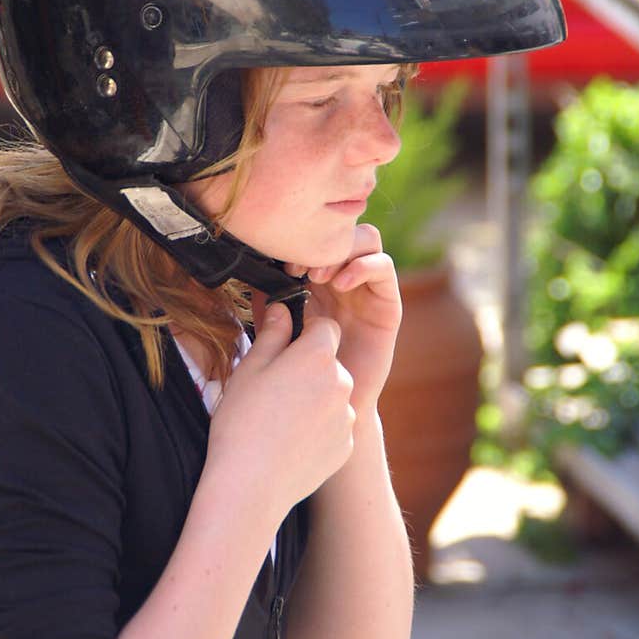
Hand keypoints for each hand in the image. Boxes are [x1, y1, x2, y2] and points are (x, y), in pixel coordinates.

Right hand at [204, 304, 355, 515]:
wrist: (251, 486)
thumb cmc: (242, 422)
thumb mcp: (249, 370)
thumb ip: (271, 334)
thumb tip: (283, 309)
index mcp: (318, 356)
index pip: (326, 327)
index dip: (305, 333)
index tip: (284, 349)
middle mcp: (342, 382)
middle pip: (330, 362)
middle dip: (310, 368)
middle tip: (276, 390)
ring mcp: (347, 416)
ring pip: (334, 394)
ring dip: (315, 398)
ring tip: (281, 420)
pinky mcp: (347, 444)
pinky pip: (335, 425)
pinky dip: (319, 428)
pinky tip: (291, 442)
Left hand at [284, 223, 401, 415]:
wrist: (331, 409)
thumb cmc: (300, 372)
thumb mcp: (278, 330)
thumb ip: (269, 302)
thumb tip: (250, 273)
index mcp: (318, 280)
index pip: (317, 238)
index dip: (299, 241)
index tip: (279, 262)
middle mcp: (345, 279)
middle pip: (343, 230)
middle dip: (321, 241)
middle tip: (298, 266)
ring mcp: (368, 289)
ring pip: (367, 240)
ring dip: (342, 249)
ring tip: (318, 276)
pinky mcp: (387, 304)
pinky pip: (384, 267)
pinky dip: (363, 266)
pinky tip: (341, 284)